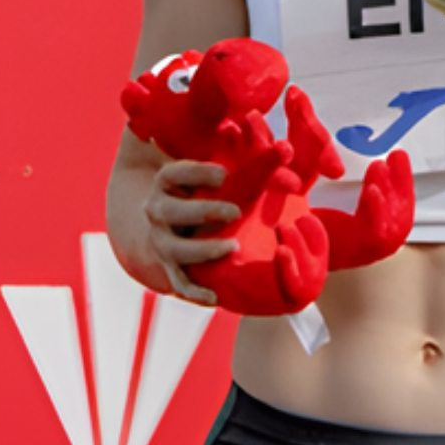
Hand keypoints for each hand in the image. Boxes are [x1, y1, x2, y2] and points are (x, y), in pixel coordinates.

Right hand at [142, 160, 239, 305]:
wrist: (165, 216)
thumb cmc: (201, 184)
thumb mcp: (215, 167)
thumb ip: (246, 155)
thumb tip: (285, 147)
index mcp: (167, 181)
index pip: (173, 173)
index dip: (196, 172)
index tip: (224, 174)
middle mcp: (159, 210)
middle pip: (170, 212)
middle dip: (203, 211)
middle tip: (235, 210)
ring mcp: (162, 240)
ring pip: (174, 249)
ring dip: (202, 250)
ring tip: (232, 247)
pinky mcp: (171, 266)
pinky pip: (179, 281)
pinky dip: (194, 290)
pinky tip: (215, 297)